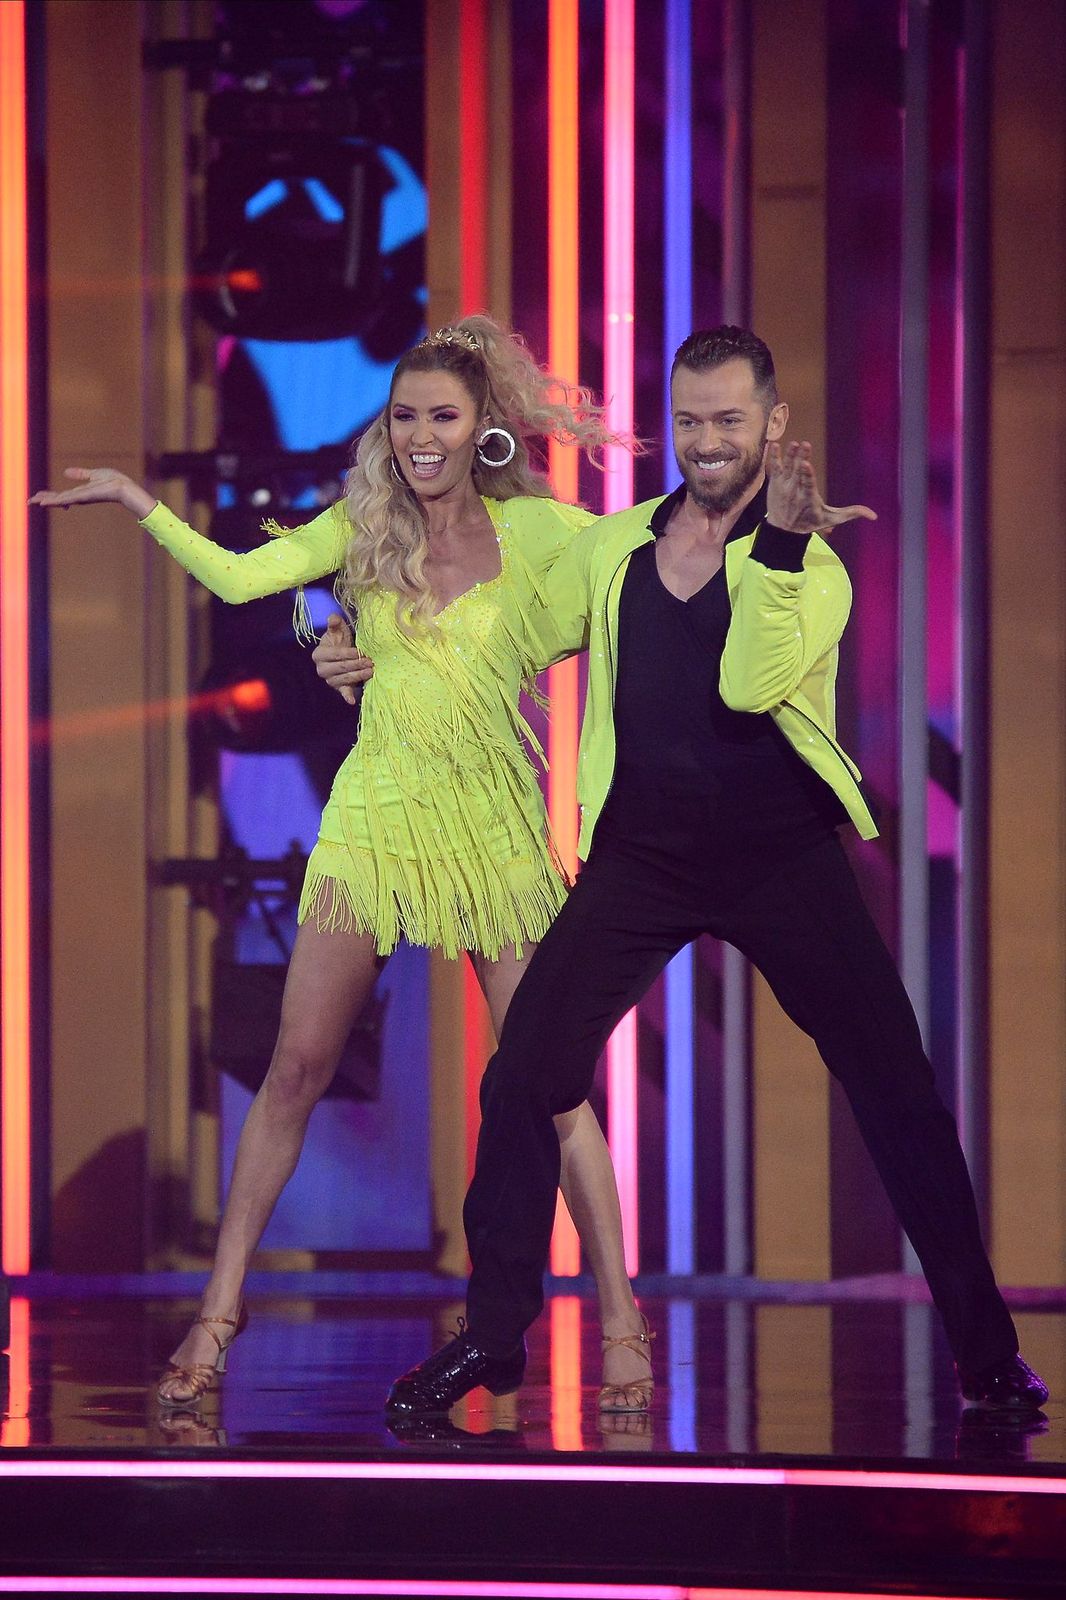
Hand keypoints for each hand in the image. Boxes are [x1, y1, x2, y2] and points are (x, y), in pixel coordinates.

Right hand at [29, 467, 156, 519]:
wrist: (124, 487)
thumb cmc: (114, 482)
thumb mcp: (93, 474)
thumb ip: (80, 474)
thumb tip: (65, 472)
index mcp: (81, 493)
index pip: (61, 495)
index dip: (50, 496)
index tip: (38, 497)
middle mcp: (79, 497)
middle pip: (57, 499)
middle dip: (43, 500)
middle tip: (28, 501)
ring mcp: (80, 498)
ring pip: (58, 500)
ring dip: (44, 500)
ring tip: (31, 501)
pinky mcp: (82, 497)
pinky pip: (65, 499)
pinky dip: (54, 501)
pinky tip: (43, 502)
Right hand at [312, 613, 372, 706]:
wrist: (342, 654)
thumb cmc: (340, 641)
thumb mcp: (338, 631)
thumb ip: (335, 624)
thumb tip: (333, 618)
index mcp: (319, 654)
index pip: (335, 655)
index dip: (348, 653)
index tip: (360, 651)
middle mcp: (322, 669)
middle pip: (341, 668)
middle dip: (357, 664)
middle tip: (370, 661)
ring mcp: (330, 680)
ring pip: (345, 679)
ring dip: (359, 675)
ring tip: (372, 671)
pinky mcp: (338, 688)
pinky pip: (343, 692)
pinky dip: (347, 696)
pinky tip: (352, 701)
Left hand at [765, 441, 876, 534]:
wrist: (782, 530)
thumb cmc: (810, 522)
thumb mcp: (831, 519)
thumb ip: (851, 513)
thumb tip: (874, 515)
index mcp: (808, 498)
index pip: (808, 484)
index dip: (807, 474)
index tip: (806, 464)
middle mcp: (794, 491)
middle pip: (798, 471)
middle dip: (801, 458)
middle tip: (804, 444)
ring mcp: (783, 486)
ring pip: (786, 468)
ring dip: (789, 455)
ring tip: (793, 443)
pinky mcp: (775, 483)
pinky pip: (774, 468)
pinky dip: (773, 457)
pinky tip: (774, 445)